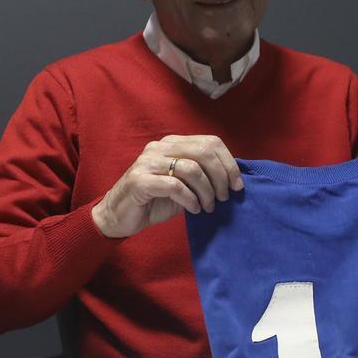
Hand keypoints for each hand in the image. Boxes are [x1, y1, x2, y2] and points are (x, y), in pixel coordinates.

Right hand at [92, 135, 244, 238]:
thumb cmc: (154, 200)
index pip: (210, 142)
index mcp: (172, 143)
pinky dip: (190, 199)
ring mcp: (148, 162)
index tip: (237, 185)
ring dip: (206, 191)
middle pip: (203, 152)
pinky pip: (175, 186)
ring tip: (208, 206)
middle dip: (220, 177)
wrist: (120, 215)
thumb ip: (202, 176)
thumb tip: (232, 179)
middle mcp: (160, 147)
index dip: (228, 162)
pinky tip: (194, 210)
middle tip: (224, 197)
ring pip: (191, 169)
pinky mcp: (140, 180)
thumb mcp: (184, 185)